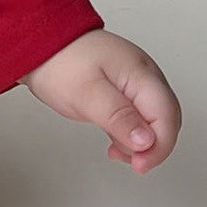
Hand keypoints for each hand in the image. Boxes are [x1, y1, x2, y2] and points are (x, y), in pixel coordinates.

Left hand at [21, 29, 179, 173]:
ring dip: (141, 143)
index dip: (159, 147)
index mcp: (141, 74)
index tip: (139, 165)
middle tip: (130, 162)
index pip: (167, 117)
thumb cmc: (59, 61)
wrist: (38, 41)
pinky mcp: (123, 89)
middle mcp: (144, 77)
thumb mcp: (87, 93)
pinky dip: (131, 134)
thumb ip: (119, 117)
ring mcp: (135, 82)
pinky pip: (139, 117)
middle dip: (153, 147)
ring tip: (116, 151)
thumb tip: (147, 141)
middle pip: (166, 121)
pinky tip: (116, 141)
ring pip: (154, 121)